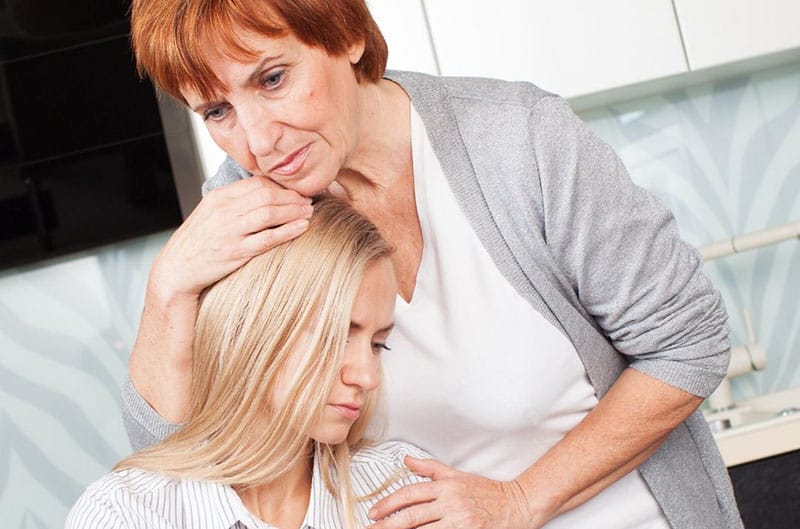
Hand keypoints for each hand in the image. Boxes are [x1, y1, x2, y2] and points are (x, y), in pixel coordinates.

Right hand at [150, 176, 312, 300]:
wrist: (177, 268)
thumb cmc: (198, 241)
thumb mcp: (212, 212)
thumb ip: (236, 201)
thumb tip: (266, 192)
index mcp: (219, 198)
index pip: (257, 183)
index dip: (282, 186)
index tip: (297, 191)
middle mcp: (224, 211)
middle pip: (266, 195)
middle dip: (292, 197)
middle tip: (308, 201)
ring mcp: (230, 232)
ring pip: (269, 213)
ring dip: (293, 211)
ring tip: (308, 212)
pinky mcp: (235, 252)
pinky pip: (267, 239)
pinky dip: (287, 231)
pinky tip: (301, 227)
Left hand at [368, 457, 533, 528]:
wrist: (516, 505)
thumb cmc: (487, 492)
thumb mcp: (457, 475)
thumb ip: (430, 468)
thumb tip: (407, 460)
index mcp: (445, 487)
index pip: (409, 494)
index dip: (388, 504)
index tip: (375, 513)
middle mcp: (450, 503)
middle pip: (411, 516)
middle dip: (387, 525)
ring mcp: (459, 522)